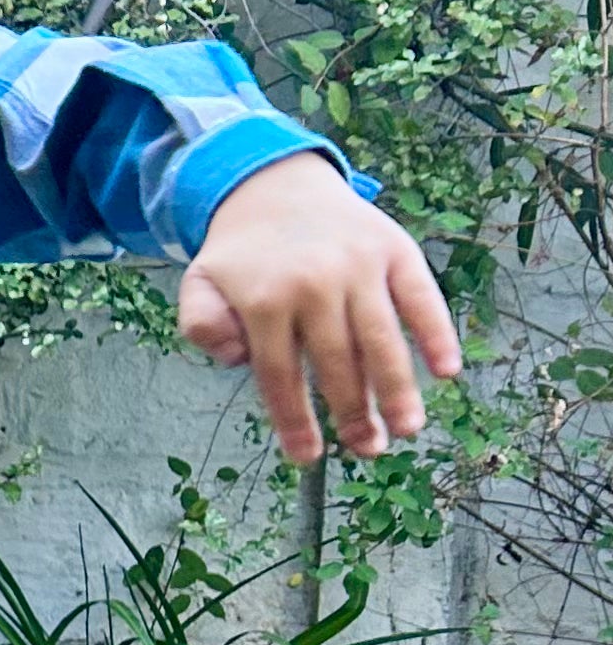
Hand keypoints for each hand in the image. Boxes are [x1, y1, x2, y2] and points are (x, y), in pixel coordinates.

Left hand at [177, 155, 462, 462]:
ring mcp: (359, 266)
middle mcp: (314, 284)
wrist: (275, 187)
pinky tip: (446, 371)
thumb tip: (241, 359)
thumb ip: (203, 326)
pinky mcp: (396, 250)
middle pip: (336, 363)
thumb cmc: (240, 255)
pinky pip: (421, 296)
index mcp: (264, 300)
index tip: (308, 457)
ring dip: (398, 388)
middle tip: (368, 451)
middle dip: (352, 413)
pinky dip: (437, 333)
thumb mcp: (199, 286)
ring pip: (381, 337)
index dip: (295, 420)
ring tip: (407, 429)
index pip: (280, 375)